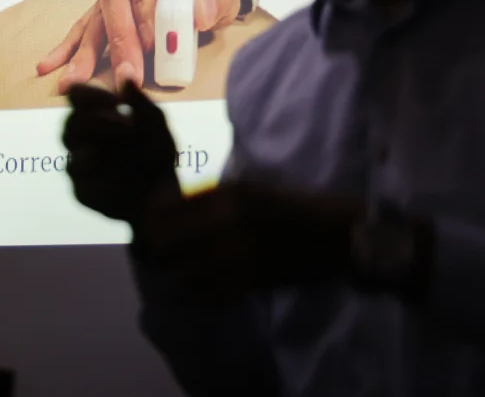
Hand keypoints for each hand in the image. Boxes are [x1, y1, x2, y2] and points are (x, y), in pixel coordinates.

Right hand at [38, 0, 248, 91]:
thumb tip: (198, 13)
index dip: (143, 4)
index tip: (152, 39)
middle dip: (120, 41)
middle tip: (129, 74)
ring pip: (98, 18)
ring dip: (89, 52)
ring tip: (75, 80)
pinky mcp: (107, 8)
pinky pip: (86, 27)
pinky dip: (70, 48)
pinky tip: (52, 66)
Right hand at [62, 81, 180, 222]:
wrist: (164, 195)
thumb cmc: (157, 153)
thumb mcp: (156, 125)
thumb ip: (141, 102)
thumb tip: (126, 75)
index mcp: (94, 115)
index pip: (75, 95)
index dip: (92, 96)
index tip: (117, 103)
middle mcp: (80, 139)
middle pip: (70, 124)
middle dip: (102, 126)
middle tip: (129, 130)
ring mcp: (78, 166)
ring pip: (75, 158)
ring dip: (109, 155)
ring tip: (134, 157)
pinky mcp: (81, 192)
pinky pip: (87, 186)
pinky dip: (112, 182)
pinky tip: (129, 179)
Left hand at [136, 182, 364, 300]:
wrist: (335, 235)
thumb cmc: (291, 208)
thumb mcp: (248, 189)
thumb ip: (210, 199)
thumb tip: (170, 210)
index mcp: (225, 194)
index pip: (163, 209)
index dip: (149, 221)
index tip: (150, 227)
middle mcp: (225, 222)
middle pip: (164, 243)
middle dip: (158, 250)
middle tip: (164, 254)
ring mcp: (237, 254)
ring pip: (182, 274)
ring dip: (178, 275)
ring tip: (185, 273)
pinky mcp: (250, 282)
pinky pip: (207, 295)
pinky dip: (200, 294)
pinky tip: (205, 288)